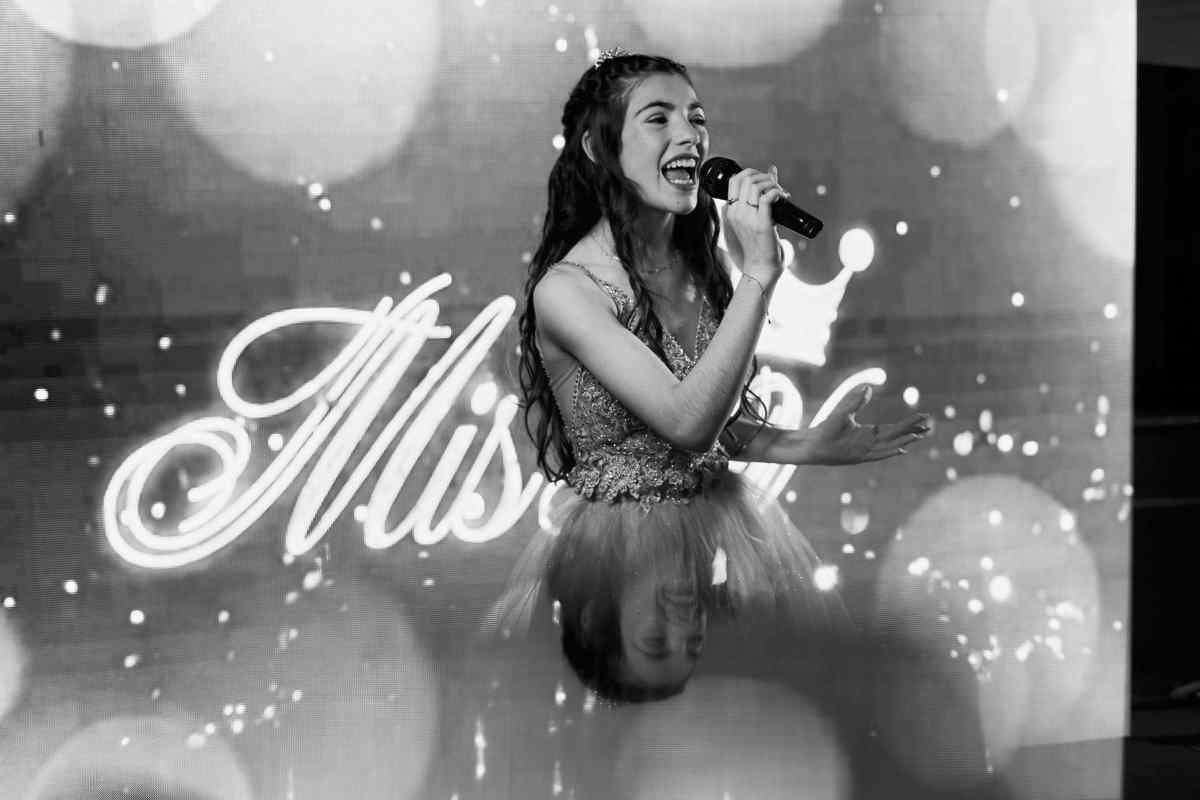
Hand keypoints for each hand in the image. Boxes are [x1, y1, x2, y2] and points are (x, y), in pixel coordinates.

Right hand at [721, 165, 787, 281]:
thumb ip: (760, 194)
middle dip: (764, 176)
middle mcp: (736, 213)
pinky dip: (777, 192)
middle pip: (745, 178)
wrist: (760, 268)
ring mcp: (746, 218)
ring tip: (781, 192)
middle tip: (776, 186)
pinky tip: (783, 197)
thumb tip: (773, 170)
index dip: (751, 173)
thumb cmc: (759, 245)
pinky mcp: (761, 224)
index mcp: (731, 211)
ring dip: (772, 184)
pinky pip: (766, 198)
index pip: (734, 180)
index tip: (764, 181)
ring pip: (755, 186)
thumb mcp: (754, 218)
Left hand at [802, 385, 932, 465]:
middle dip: (912, 431)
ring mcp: (866, 451)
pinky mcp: (858, 457)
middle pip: (896, 436)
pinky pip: (878, 455)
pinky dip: (889, 452)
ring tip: (919, 435)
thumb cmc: (827, 429)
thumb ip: (856, 401)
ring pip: (890, 445)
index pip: (894, 428)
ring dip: (905, 441)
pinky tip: (901, 449)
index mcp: (869, 433)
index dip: (909, 423)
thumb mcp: (844, 412)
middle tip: (929, 426)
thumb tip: (867, 387)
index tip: (923, 417)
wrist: (812, 444)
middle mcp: (871, 442)